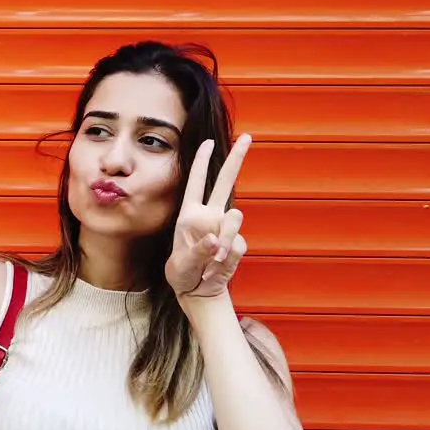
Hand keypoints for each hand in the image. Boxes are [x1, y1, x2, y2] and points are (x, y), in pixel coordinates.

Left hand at [164, 133, 251, 302]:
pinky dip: (228, 259)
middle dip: (237, 159)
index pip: (196, 183)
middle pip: (225, 183)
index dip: (202, 162)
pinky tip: (217, 268)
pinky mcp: (237, 243)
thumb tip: (214, 240)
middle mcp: (209, 216)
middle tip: (248, 137)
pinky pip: (238, 245)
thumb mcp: (181, 265)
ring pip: (234, 219)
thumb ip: (198, 252)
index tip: (210, 142)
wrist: (198, 292)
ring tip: (212, 260)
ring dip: (224, 239)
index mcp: (190, 215)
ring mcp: (225, 229)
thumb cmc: (182, 274)